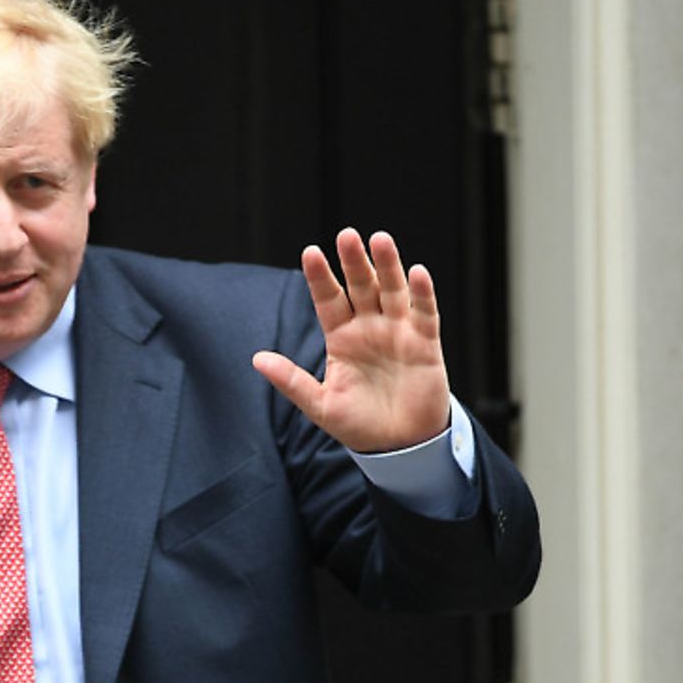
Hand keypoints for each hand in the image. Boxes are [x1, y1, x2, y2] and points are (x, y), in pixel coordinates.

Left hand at [252, 227, 451, 452]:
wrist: (400, 447)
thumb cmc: (359, 425)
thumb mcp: (320, 405)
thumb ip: (292, 381)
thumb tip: (257, 359)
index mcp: (341, 338)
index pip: (328, 299)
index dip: (320, 277)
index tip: (310, 253)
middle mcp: (369, 327)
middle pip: (360, 286)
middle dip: (353, 261)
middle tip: (346, 235)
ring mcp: (398, 332)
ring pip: (392, 291)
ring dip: (388, 266)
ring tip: (380, 240)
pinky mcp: (426, 344)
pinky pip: (424, 314)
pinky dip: (422, 294)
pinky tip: (417, 272)